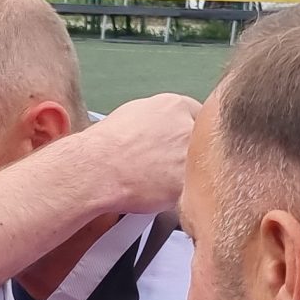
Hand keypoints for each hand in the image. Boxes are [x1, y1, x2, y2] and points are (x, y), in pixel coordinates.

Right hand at [74, 94, 198, 212]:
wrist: (96, 170)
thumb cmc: (106, 145)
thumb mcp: (134, 114)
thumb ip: (160, 118)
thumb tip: (163, 126)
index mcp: (175, 105)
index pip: (198, 116)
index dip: (187, 132)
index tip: (180, 142)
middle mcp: (187, 127)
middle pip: (203, 141)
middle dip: (187, 152)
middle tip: (166, 163)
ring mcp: (189, 156)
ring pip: (198, 168)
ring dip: (182, 174)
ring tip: (155, 179)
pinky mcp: (186, 184)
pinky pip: (189, 191)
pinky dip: (176, 194)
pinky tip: (156, 192)